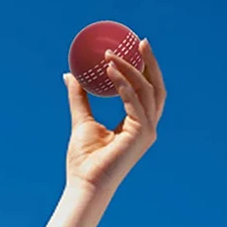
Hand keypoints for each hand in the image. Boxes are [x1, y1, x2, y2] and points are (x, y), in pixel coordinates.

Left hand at [63, 39, 166, 195]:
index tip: (134, 46)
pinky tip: (110, 71)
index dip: (144, 68)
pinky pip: (134, 102)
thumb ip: (80, 97)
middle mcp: (147, 127)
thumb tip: (70, 75)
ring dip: (130, 69)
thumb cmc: (83, 161)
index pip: (146, 91)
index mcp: (137, 125)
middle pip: (155, 87)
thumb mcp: (81, 121)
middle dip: (149, 62)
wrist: (84, 185)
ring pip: (146, 90)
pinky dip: (123, 85)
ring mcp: (147, 131)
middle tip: (139, 40)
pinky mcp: (141, 135)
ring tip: (111, 56)